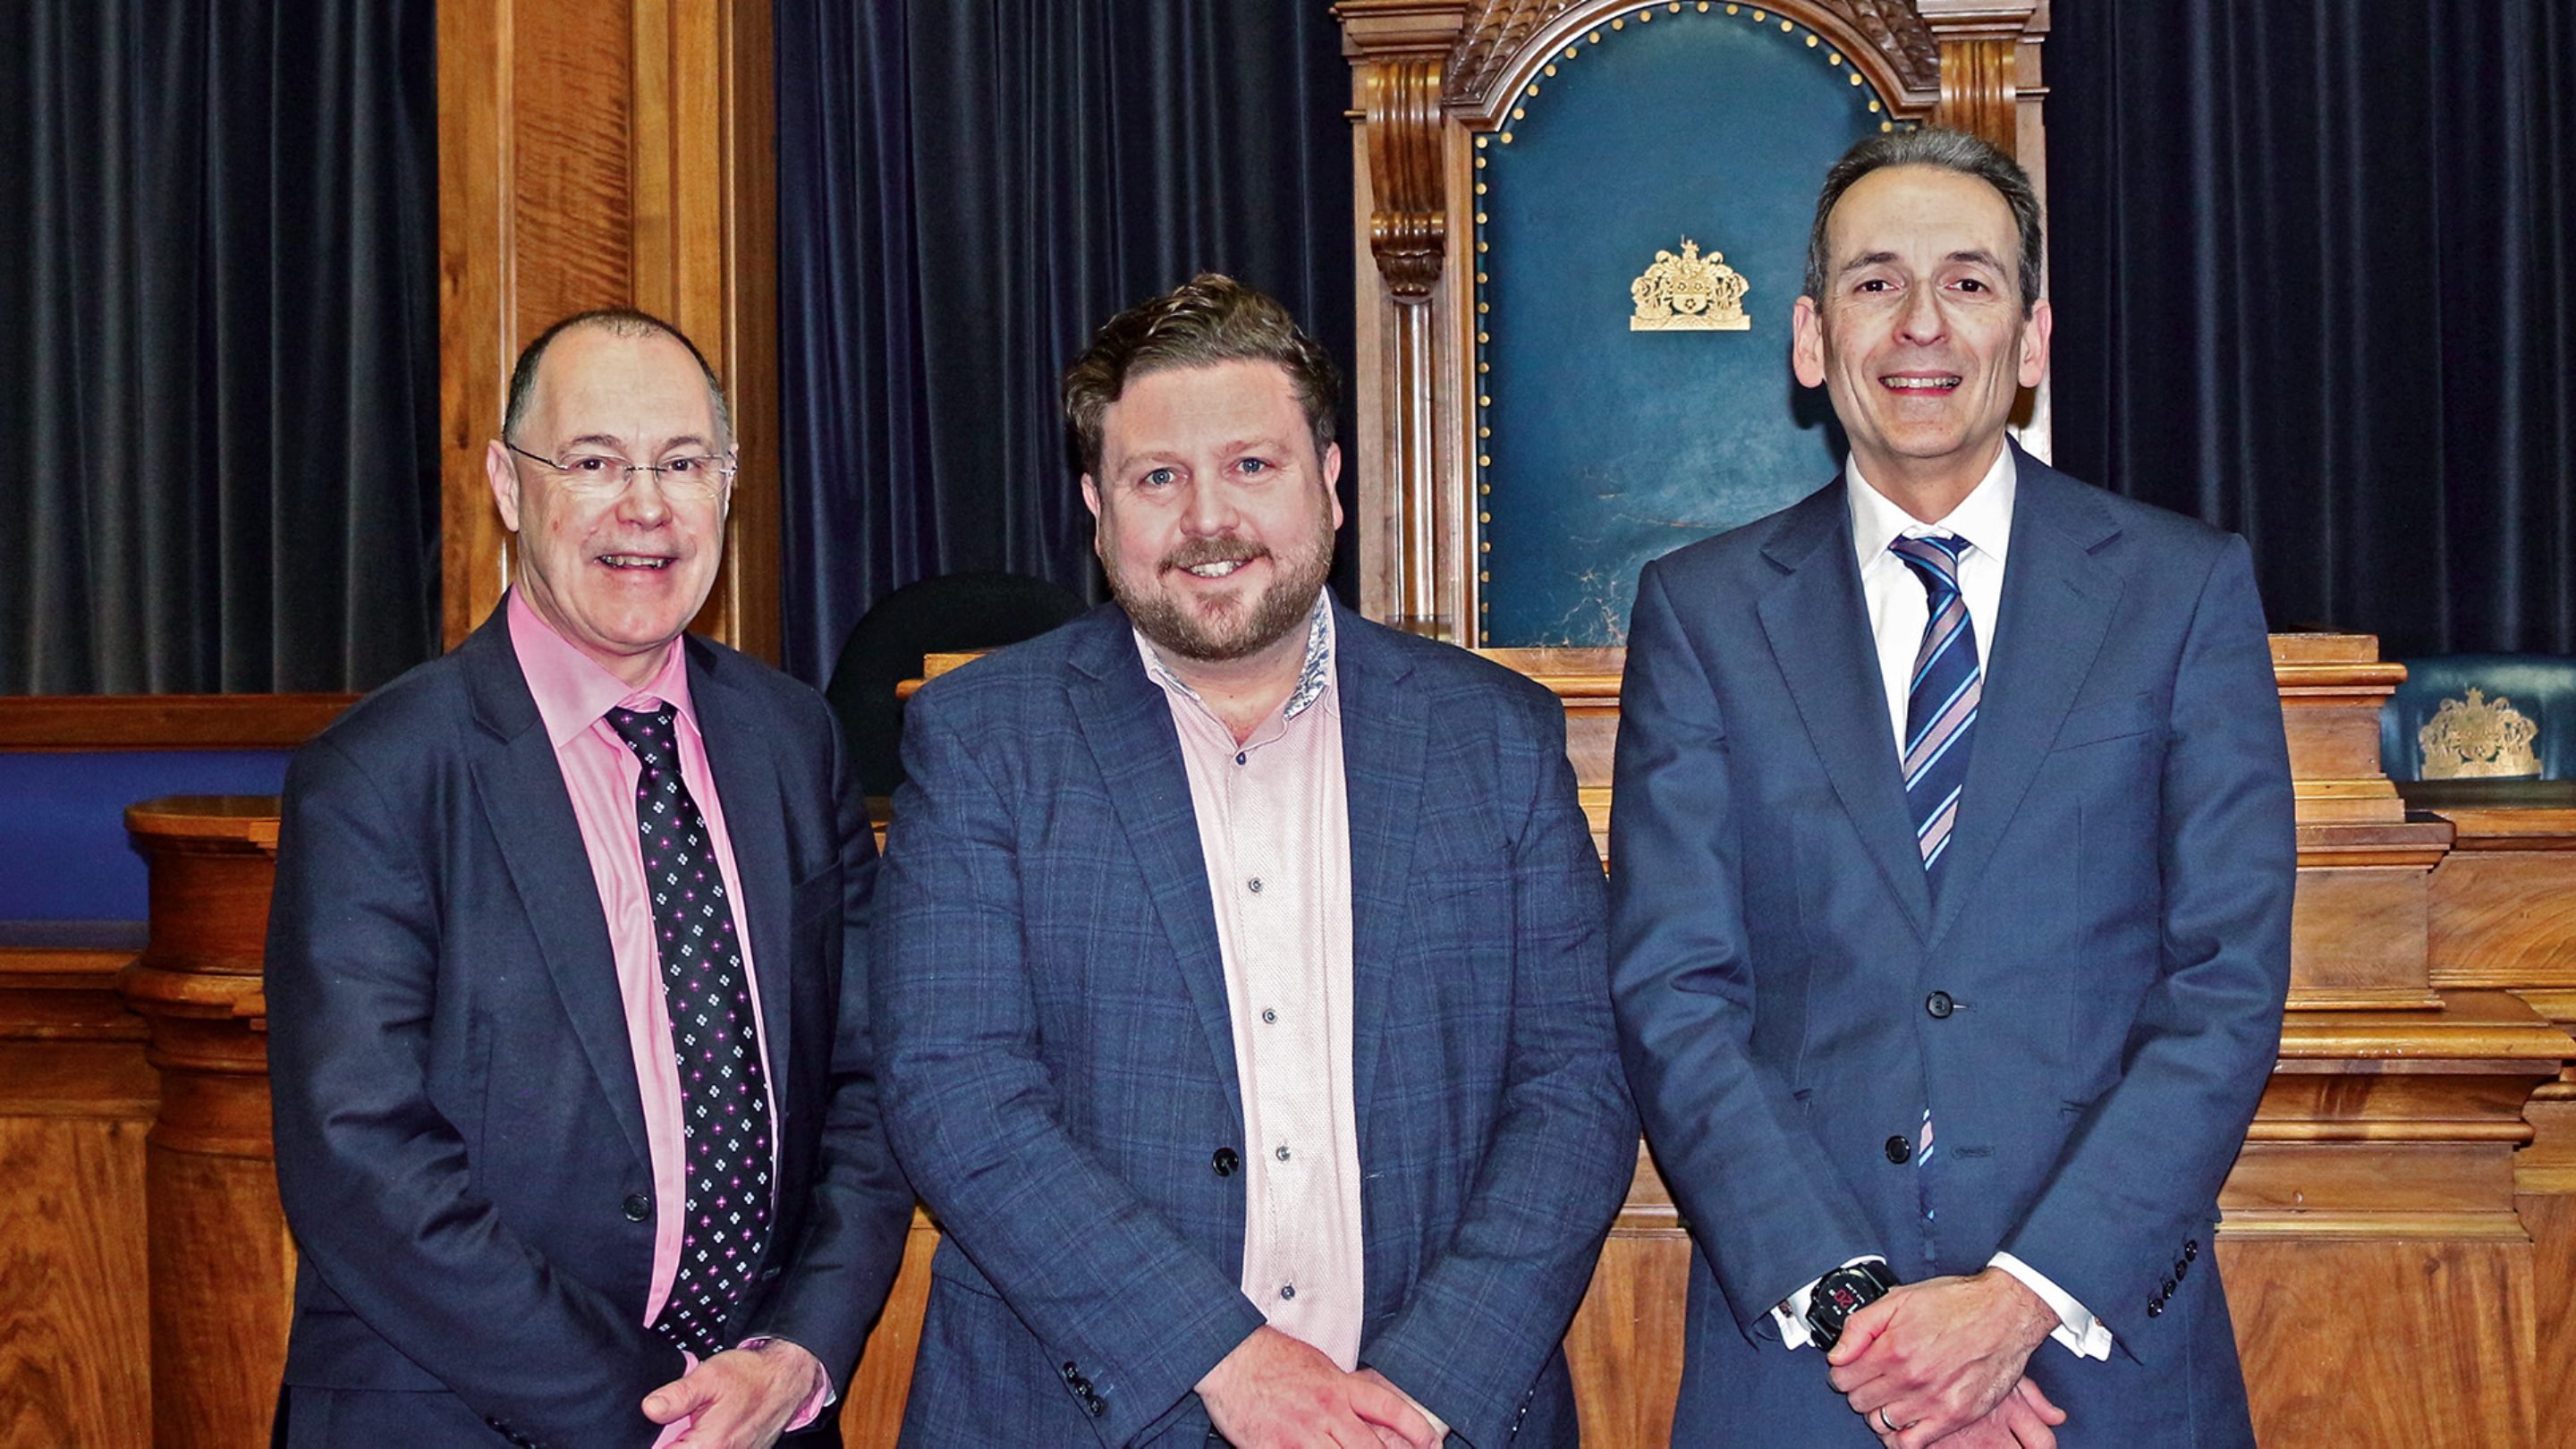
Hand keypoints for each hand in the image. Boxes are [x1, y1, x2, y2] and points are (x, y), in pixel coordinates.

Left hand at [643, 1339, 829, 1448]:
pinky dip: (711, 1441)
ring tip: (699, 1424)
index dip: (658, 1443)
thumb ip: (676, 1397)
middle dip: (677, 1442)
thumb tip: (650, 1409)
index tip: (660, 1432)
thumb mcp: (708, 1377)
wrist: (787, 1377)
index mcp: (707, 1446)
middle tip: (684, 1423)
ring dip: (693, 1442)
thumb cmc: (752, 1376)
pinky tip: (713, 1427)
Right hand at [1196, 1326, 1432, 1447]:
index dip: (1416, 1429)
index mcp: (1339, 1387)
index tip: (1433, 1444)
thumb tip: (1370, 1412)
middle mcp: (1325, 1412)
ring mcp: (1300, 1435)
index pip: (1389, 1409)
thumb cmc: (1272, 1359)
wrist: (1229, 1357)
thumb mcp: (1319, 1366)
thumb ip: (1344, 1391)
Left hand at [1827, 1269, 2060, 1446]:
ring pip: (1881, 1423)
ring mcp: (1933, 1400)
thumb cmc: (1956, 1303)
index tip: (1850, 1368)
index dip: (1843, 1372)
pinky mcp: (1955, 1416)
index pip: (1843, 1378)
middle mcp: (1911, 1378)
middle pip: (1859, 1402)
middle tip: (1872, 1380)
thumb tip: (1836, 1354)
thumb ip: (1860, 1326)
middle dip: (1860, 1390)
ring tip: (1890, 1396)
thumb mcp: (1899, 1299)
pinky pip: (1912, 1442)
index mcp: (1893, 1349)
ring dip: (1879, 1411)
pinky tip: (1902, 1421)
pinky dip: (1900, 1436)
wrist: (2005, 1313)